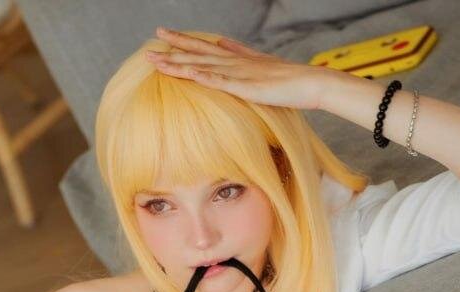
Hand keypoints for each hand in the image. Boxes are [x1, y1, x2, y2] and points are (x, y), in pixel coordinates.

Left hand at [145, 26, 328, 111]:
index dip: (182, 41)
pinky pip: (223, 82)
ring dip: (181, 64)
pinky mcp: (248, 87)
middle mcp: (234, 62)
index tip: (162, 36)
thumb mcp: (259, 63)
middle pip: (198, 54)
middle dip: (173, 50)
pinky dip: (206, 76)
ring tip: (158, 61)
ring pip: (204, 67)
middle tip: (149, 47)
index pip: (204, 48)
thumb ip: (239, 52)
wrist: (310, 83)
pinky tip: (190, 72)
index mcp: (236, 58)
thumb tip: (222, 41)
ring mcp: (240, 73)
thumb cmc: (287, 79)